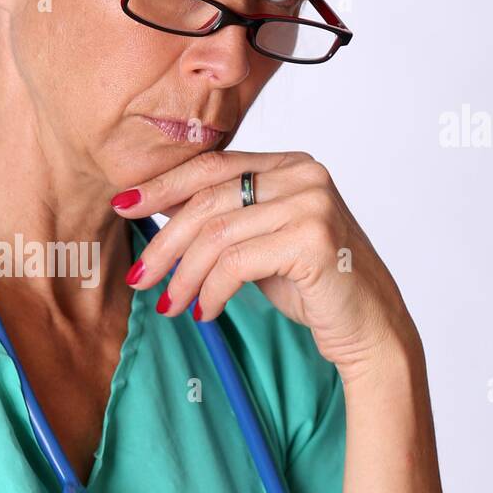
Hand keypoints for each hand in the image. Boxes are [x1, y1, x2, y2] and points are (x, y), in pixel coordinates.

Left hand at [112, 149, 419, 380]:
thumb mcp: (260, 242)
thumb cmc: (313, 287)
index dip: (163, 185)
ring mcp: (311, 203)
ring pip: (216, 234)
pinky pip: (236, 263)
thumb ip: (224, 219)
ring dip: (184, 276)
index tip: (123, 205)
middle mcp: (304, 174)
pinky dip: (211, 291)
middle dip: (164, 242)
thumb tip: (160, 207)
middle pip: (208, 201)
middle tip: (139, 277)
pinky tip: (205, 311)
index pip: (212, 166)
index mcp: (290, 164)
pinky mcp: (312, 238)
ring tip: (170, 305)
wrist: (369, 328)